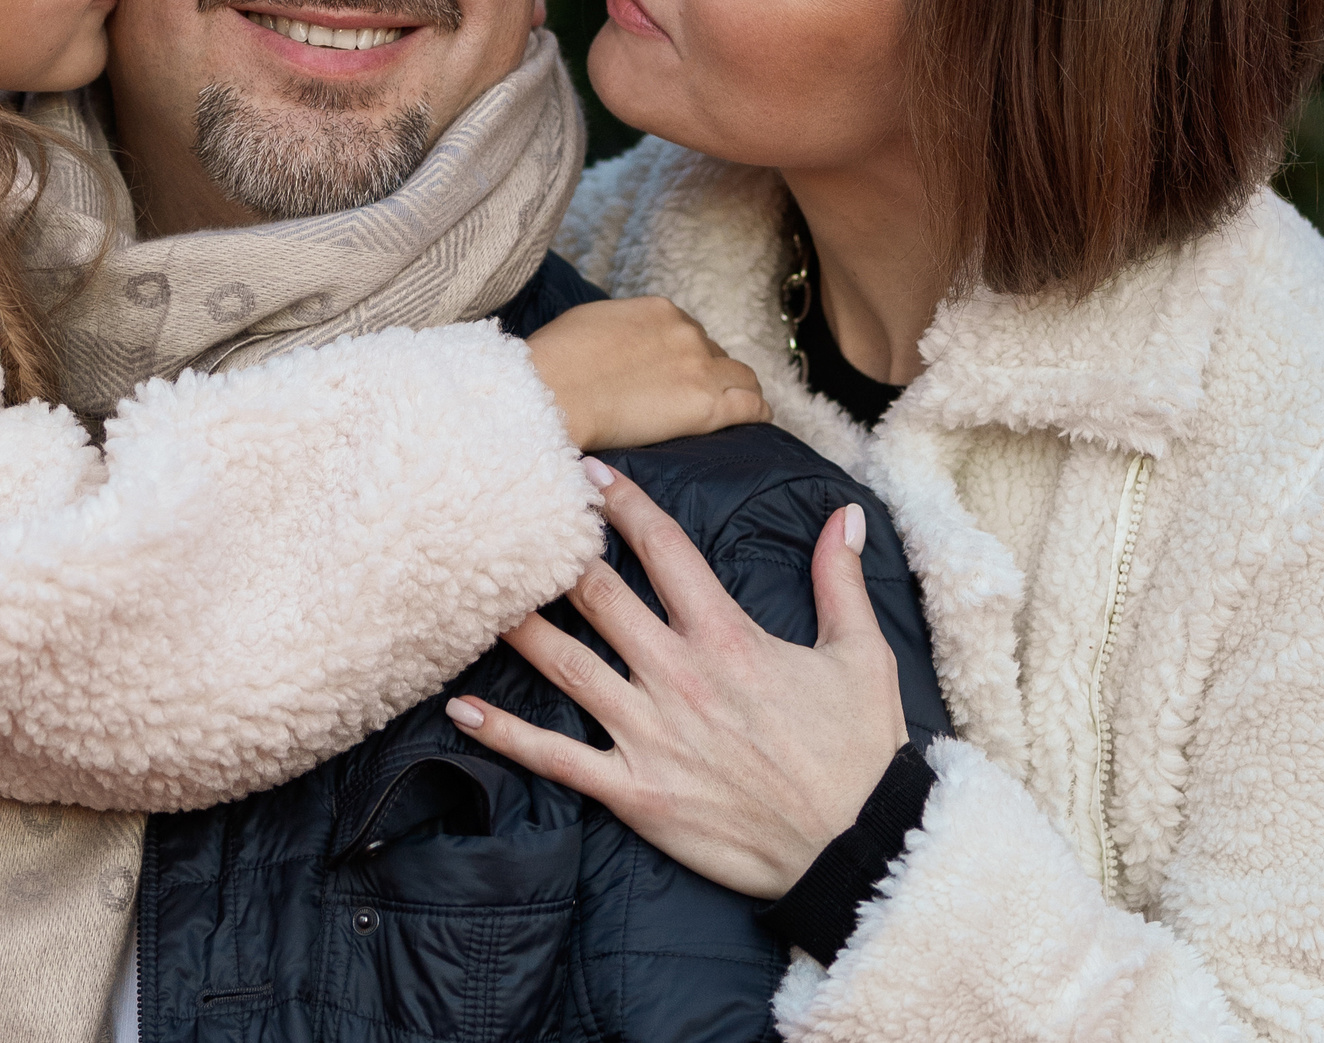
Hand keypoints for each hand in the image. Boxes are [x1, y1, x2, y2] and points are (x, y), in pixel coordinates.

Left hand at [445, 462, 907, 898]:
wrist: (855, 850)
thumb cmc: (858, 754)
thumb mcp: (862, 656)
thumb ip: (841, 580)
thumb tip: (847, 516)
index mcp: (727, 637)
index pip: (664, 550)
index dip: (622, 505)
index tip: (587, 474)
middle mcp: (678, 675)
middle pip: (598, 597)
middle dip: (555, 554)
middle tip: (516, 519)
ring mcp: (650, 734)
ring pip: (565, 666)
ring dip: (518, 627)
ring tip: (473, 594)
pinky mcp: (634, 790)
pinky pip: (556, 758)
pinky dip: (505, 733)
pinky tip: (462, 708)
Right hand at [525, 297, 767, 452]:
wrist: (555, 390)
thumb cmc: (556, 360)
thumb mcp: (591, 321)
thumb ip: (621, 328)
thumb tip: (619, 342)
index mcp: (659, 310)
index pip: (689, 331)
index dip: (688, 353)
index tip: (683, 370)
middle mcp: (686, 333)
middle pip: (715, 353)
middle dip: (712, 371)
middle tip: (703, 393)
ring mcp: (699, 368)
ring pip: (741, 377)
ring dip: (740, 389)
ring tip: (743, 405)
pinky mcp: (705, 406)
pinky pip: (750, 406)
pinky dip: (758, 411)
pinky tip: (760, 419)